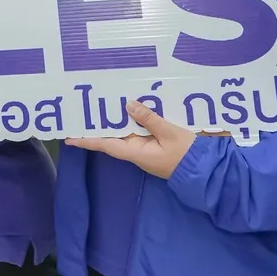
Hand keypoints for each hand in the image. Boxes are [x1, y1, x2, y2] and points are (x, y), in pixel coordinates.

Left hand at [65, 99, 196, 178]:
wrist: (208, 170)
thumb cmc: (188, 153)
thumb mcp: (170, 133)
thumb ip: (149, 119)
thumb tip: (128, 105)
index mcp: (136, 152)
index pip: (105, 144)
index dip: (86, 140)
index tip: (68, 137)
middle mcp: (136, 153)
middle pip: (112, 137)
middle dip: (98, 126)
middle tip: (82, 111)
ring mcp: (145, 150)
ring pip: (125, 134)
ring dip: (115, 122)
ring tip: (100, 106)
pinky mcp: (154, 147)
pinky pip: (138, 133)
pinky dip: (133, 122)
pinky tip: (129, 110)